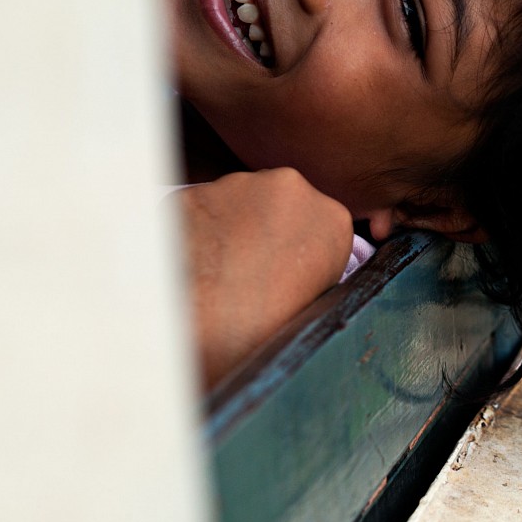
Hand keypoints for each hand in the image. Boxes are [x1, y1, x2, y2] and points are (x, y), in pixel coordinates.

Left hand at [179, 168, 355, 389]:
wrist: (198, 335)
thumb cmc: (260, 334)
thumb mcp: (314, 304)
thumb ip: (311, 267)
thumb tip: (293, 266)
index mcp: (332, 219)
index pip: (318, 224)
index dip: (296, 248)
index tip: (281, 269)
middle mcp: (288, 189)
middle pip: (277, 202)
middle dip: (262, 228)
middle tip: (247, 271)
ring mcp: (235, 186)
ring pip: (232, 202)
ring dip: (227, 228)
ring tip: (215, 273)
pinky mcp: (190, 193)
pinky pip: (194, 211)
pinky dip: (192, 232)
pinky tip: (189, 265)